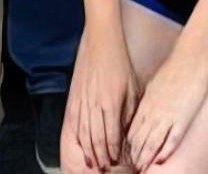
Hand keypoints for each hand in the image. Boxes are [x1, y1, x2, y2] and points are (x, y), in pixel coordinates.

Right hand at [68, 24, 138, 170]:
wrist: (102, 45)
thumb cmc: (120, 65)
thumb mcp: (132, 88)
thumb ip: (130, 111)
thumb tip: (129, 131)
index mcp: (111, 104)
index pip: (110, 136)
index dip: (112, 152)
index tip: (115, 162)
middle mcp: (96, 105)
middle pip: (96, 138)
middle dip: (99, 156)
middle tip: (103, 168)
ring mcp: (84, 102)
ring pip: (84, 133)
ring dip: (88, 149)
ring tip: (92, 161)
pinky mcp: (77, 97)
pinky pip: (76, 122)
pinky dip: (78, 136)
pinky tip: (80, 144)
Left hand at [124, 46, 207, 168]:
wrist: (191, 59)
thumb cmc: (175, 70)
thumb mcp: (155, 86)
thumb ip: (148, 102)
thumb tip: (143, 113)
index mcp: (146, 104)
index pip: (132, 131)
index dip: (129, 147)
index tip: (127, 156)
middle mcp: (153, 112)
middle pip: (139, 140)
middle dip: (135, 156)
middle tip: (133, 167)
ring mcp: (167, 116)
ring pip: (152, 143)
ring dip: (146, 158)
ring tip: (143, 168)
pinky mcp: (182, 118)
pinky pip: (171, 140)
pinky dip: (164, 152)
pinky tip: (161, 161)